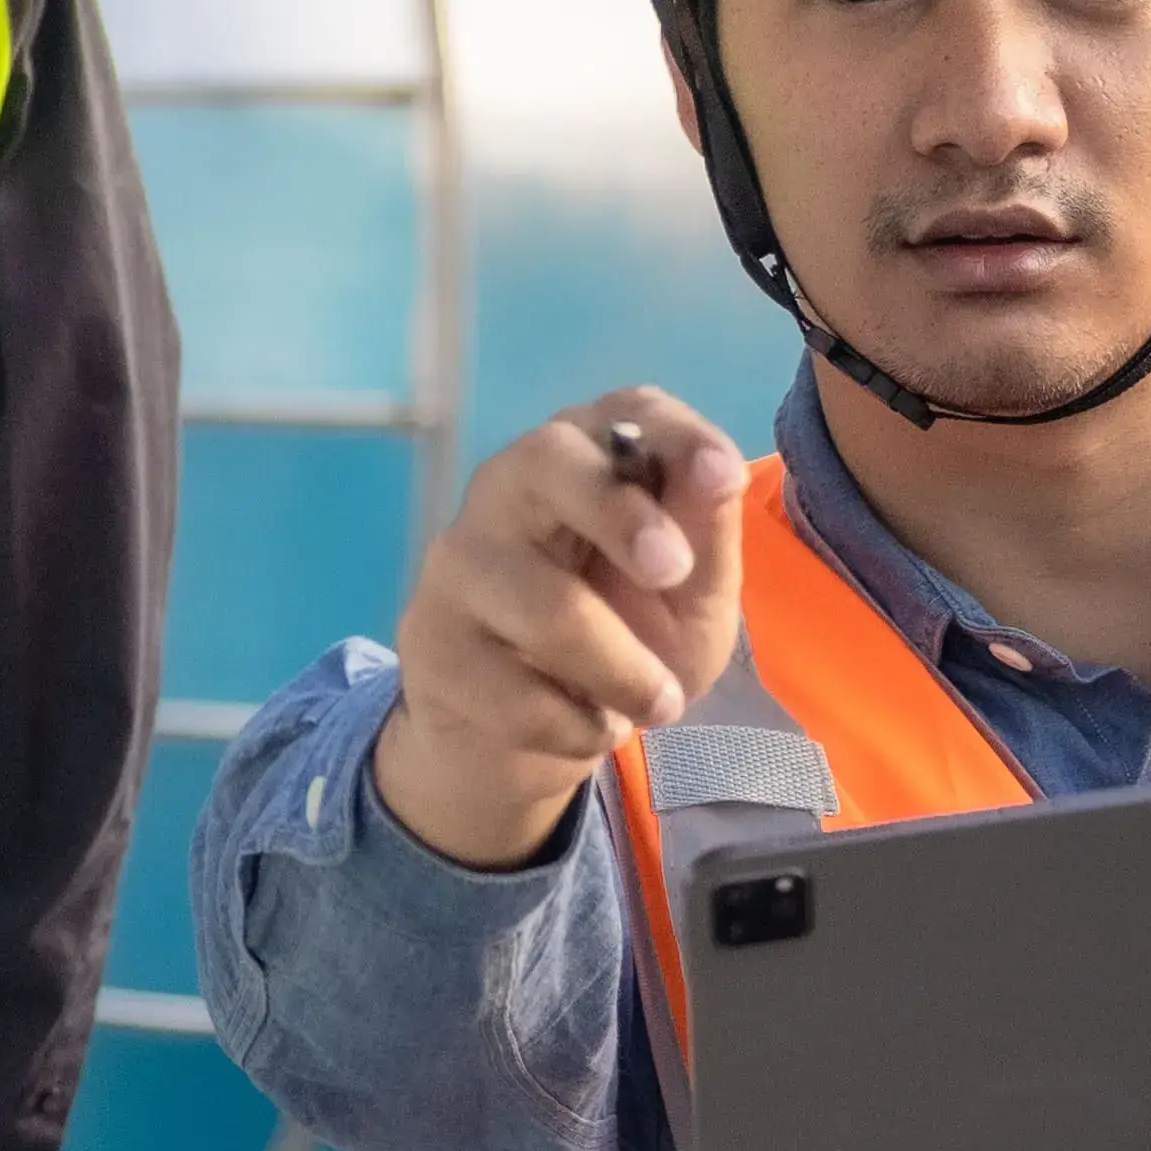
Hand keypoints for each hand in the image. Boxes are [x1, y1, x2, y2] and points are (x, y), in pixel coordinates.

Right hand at [365, 389, 752, 870]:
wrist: (534, 738)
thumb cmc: (627, 641)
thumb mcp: (691, 598)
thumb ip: (706, 537)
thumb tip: (719, 474)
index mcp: (589, 460)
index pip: (626, 412)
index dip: (676, 435)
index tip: (721, 476)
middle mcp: (510, 488)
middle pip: (544, 461)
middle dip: (618, 514)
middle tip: (674, 574)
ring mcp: (459, 562)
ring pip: (542, 604)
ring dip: (622, 670)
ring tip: (660, 704)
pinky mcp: (429, 638)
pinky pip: (515, 689)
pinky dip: (578, 724)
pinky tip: (589, 724)